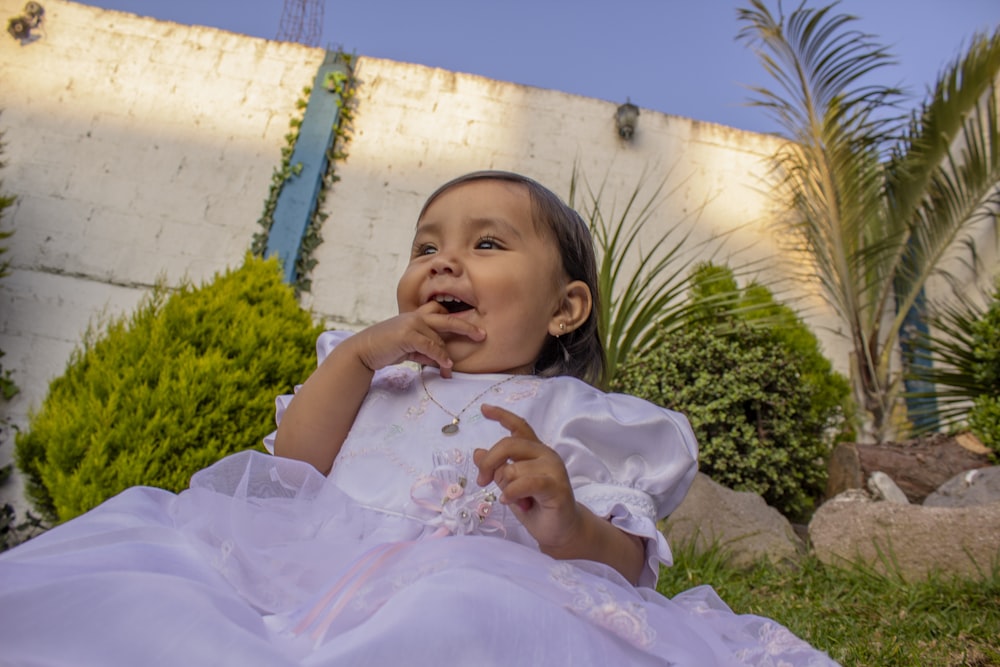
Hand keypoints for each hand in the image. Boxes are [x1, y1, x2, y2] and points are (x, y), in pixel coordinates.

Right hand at [345, 301, 484, 377]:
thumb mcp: (410, 349)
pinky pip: (430, 345)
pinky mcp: (407, 334)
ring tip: (451, 368)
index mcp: (417, 316)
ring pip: (439, 337)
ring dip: (447, 355)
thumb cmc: (386, 349)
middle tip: (482, 335)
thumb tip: (442, 360)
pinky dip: (439, 356)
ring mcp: (412, 323)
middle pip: (448, 318)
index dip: (457, 319)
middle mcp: (416, 316)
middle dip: (467, 327)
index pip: (441, 314)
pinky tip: (445, 365)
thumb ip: (426, 350)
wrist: (362, 351)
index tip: (472, 328)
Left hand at [473, 404, 583, 550]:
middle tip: (482, 481)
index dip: (501, 415)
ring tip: (516, 501)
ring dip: (506, 488)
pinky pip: (525, 483)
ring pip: (512, 469)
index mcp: (535, 450)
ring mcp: (553, 468)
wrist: (561, 531)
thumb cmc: (536, 507)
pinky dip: (512, 493)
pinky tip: (509, 501)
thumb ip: (497, 468)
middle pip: (508, 444)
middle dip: (489, 462)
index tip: (483, 408)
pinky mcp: (556, 486)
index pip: (519, 426)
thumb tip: (477, 452)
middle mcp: (545, 454)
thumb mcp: (509, 485)